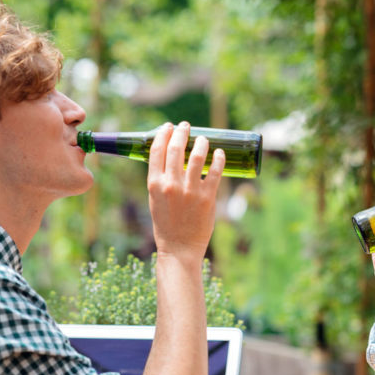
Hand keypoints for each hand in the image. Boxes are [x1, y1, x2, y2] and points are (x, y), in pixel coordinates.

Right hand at [147, 122, 223, 262]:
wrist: (179, 248)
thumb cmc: (166, 225)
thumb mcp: (154, 200)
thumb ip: (160, 181)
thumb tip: (169, 160)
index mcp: (154, 184)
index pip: (157, 150)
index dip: (163, 134)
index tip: (168, 126)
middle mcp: (171, 185)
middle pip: (175, 148)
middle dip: (182, 132)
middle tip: (186, 126)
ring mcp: (190, 191)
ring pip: (196, 156)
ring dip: (201, 142)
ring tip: (203, 139)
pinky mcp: (207, 198)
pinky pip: (215, 172)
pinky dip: (219, 159)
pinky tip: (220, 153)